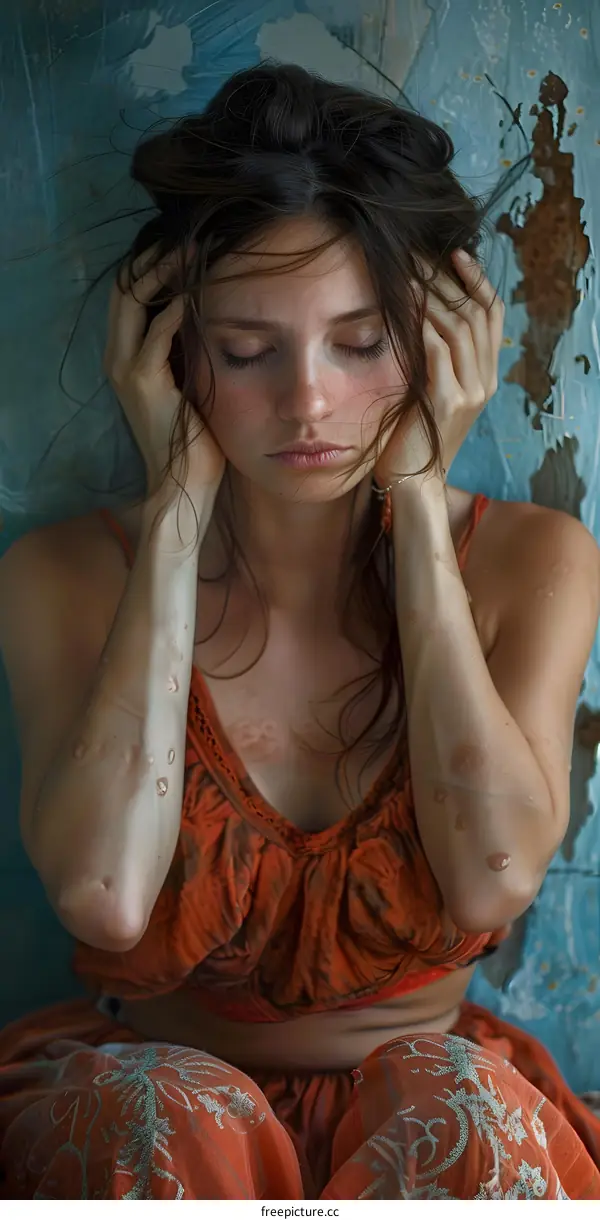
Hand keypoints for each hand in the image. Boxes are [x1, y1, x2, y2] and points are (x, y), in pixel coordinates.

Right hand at [104, 246, 224, 504]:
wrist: (183, 480)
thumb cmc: (194, 435)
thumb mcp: (190, 380)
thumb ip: (189, 347)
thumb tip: (214, 311)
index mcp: (126, 354)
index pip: (130, 293)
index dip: (150, 264)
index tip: (184, 243)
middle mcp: (118, 356)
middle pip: (125, 287)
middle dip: (154, 257)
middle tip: (189, 236)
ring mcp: (127, 368)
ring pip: (134, 300)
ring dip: (163, 271)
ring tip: (192, 250)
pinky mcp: (143, 382)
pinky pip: (157, 333)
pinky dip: (176, 308)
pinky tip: (199, 292)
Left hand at [374, 249, 503, 487]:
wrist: (413, 482)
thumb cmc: (412, 436)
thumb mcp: (429, 390)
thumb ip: (434, 359)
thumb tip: (418, 313)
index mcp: (484, 376)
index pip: (491, 315)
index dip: (477, 280)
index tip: (455, 253)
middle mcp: (484, 381)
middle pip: (477, 313)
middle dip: (449, 279)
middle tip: (421, 256)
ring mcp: (469, 393)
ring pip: (461, 327)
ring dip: (434, 296)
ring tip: (410, 275)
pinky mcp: (446, 403)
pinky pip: (439, 352)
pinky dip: (423, 325)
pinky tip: (406, 307)